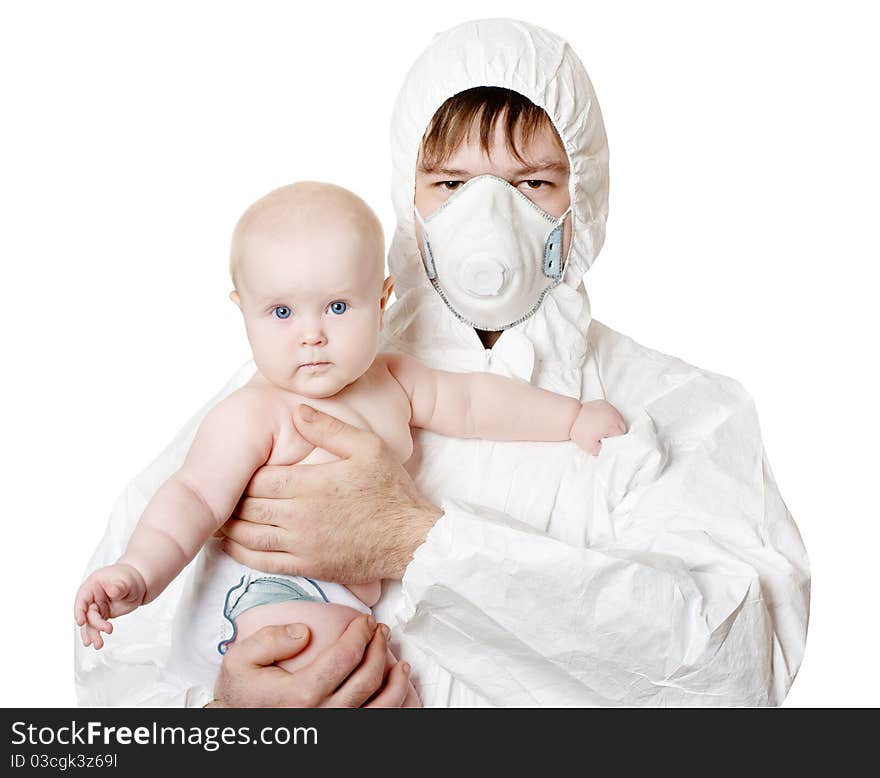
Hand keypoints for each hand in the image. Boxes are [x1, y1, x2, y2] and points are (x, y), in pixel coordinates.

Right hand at [74, 563, 146, 648]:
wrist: (138, 583)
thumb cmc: (129, 578)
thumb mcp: (125, 581)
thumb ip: (118, 586)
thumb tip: (113, 591)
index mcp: (93, 585)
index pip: (82, 599)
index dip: (79, 611)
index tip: (81, 622)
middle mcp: (92, 597)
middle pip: (87, 614)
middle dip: (94, 626)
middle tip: (104, 633)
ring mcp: (98, 606)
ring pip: (91, 622)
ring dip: (94, 634)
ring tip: (98, 644)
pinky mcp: (103, 614)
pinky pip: (97, 625)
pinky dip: (97, 633)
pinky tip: (96, 642)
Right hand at [207, 614, 417, 707]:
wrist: (238, 722)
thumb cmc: (242, 691)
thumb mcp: (240, 658)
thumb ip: (270, 639)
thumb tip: (304, 632)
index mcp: (300, 694)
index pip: (344, 657)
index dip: (360, 634)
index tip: (364, 620)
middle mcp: (323, 715)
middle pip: (367, 676)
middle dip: (378, 646)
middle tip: (378, 628)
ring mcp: (335, 728)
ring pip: (381, 703)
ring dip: (394, 675)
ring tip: (393, 652)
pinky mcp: (342, 734)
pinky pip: (378, 719)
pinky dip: (395, 699)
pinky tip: (397, 681)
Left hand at [218, 404, 442, 581]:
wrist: (410, 539)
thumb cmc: (391, 491)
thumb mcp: (368, 447)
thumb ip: (329, 428)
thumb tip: (297, 411)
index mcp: (311, 485)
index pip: (259, 479)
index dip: (245, 474)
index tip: (241, 469)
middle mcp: (300, 516)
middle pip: (249, 507)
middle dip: (234, 499)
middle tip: (223, 492)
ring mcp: (302, 545)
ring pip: (249, 536)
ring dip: (230, 527)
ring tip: (220, 516)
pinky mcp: (307, 566)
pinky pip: (263, 563)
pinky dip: (241, 553)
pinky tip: (232, 545)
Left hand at [570, 400, 626, 455]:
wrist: (569, 417)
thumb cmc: (579, 431)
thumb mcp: (590, 447)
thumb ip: (601, 451)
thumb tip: (608, 453)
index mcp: (611, 425)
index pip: (621, 435)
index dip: (614, 441)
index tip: (608, 442)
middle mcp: (613, 414)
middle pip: (622, 426)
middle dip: (615, 432)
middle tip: (605, 436)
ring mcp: (609, 407)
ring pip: (618, 418)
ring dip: (613, 424)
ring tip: (602, 428)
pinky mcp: (604, 403)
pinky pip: (612, 412)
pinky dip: (609, 416)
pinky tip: (601, 421)